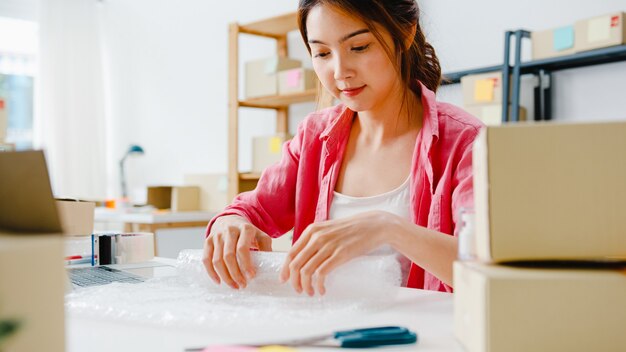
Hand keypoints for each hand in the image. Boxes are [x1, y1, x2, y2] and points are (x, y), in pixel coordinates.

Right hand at [203, 215, 271, 288]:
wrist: (230, 219)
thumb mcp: (260, 235)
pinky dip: (211, 272)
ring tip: (234, 285)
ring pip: (217, 260)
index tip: (251, 277)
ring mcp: (217, 236)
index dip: (246, 264)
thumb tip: (268, 264)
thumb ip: (265, 247)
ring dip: (225, 276)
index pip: (242, 248)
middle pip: (228, 256)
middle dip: (235, 274)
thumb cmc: (247, 232)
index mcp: (245, 229)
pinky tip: (219, 281)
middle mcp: (229, 231)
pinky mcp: (208, 241)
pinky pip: (206, 259)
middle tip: (242, 285)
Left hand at [279, 211, 398, 295]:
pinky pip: (321, 273)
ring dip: (305, 286)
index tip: (284, 280)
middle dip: (294, 281)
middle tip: (298, 290)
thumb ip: (315, 240)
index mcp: (311, 230)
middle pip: (295, 264)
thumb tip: (303, 258)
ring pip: (306, 271)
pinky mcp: (340, 254)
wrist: (373, 225)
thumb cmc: (351, 230)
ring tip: (311, 292)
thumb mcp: (328, 230)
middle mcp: (317, 237)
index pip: (290, 253)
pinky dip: (318, 285)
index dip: (285, 269)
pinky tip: (322, 290)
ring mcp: (328, 245)